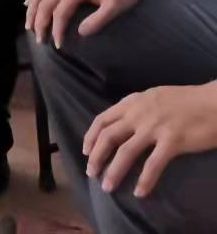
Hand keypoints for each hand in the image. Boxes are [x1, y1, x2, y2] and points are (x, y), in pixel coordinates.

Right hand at [26, 0, 142, 47]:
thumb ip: (98, 20)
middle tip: (39, 40)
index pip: (60, 13)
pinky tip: (28, 3)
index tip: (58, 46)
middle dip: (39, 23)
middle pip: (44, 3)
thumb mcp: (116, 7)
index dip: (57, 30)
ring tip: (29, 26)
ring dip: (32, 10)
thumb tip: (80, 33)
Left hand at [84, 83, 216, 196]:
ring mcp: (155, 127)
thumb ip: (138, 109)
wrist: (215, 102)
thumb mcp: (154, 97)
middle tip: (91, 173)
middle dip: (96, 156)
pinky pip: (153, 164)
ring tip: (107, 187)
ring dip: (114, 171)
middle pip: (108, 136)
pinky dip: (145, 180)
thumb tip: (123, 123)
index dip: (91, 137)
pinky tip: (140, 192)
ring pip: (125, 151)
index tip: (85, 151)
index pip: (102, 119)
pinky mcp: (173, 140)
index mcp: (133, 102)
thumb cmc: (188, 100)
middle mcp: (139, 113)